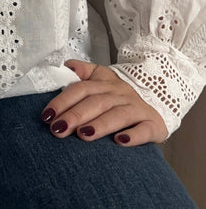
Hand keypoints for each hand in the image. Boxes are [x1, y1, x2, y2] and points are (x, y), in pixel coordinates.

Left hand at [41, 59, 167, 145]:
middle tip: (58, 130)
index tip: (47, 116)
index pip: (80, 89)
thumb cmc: (120, 93)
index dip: (62, 101)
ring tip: (84, 135)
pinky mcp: (153, 124)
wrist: (161, 96)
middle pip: (96, 102)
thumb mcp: (102, 76)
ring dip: (100, 124)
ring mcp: (137, 108)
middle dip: (75, 115)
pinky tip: (121, 141)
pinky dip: (134, 135)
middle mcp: (120, 93)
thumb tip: (65, 66)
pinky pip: (145, 129)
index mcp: (104, 83)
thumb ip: (82, 71)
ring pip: (118, 114)